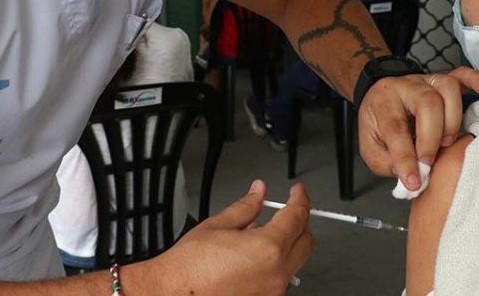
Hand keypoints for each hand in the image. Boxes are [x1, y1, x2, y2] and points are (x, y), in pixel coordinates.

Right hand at [138, 180, 313, 294]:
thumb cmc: (189, 267)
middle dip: (301, 222)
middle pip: (306, 242)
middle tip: (289, 209)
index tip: (298, 192)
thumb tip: (258, 194)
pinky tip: (256, 255)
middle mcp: (276, 273)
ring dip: (288, 244)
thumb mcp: (219, 225)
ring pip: (295, 261)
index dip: (300, 199)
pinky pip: (280, 277)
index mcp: (268, 249)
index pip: (297, 217)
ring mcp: (272, 291)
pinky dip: (276, 262)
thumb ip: (246, 206)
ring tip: (265, 232)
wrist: (172, 292)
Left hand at [358, 66, 478, 190]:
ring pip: (447, 88)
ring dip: (452, 119)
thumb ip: (387, 162)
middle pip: (428, 103)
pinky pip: (462, 74)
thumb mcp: (371, 148)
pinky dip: (476, 80)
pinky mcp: (443, 80)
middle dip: (431, 137)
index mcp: (384, 102)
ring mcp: (426, 81)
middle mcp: (406, 87)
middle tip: (430, 161)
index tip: (414, 182)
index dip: (406, 158)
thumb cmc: (379, 126)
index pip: (395, 129)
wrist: (380, 98)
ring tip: (447, 142)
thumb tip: (412, 175)